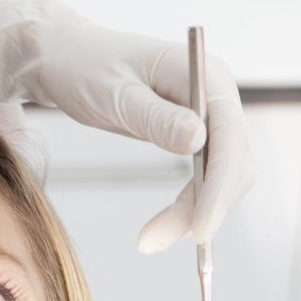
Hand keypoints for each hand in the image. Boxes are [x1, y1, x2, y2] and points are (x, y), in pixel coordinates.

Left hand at [0, 0, 255, 251]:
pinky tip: (163, 227)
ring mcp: (208, 115)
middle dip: (205, 208)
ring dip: (195, 214)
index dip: (219, 186)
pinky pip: (205, 177)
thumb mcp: (114, 94)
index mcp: (204, 75)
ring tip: (150, 240)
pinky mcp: (193, 134)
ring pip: (223, 177)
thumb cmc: (84, 68)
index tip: (200, 228)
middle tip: (155, 242)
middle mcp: (215, 94)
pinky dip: (189, 205)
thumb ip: (155, 117)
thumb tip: (198, 141)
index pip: (229, 137)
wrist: (66, 58)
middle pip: (234, 163)